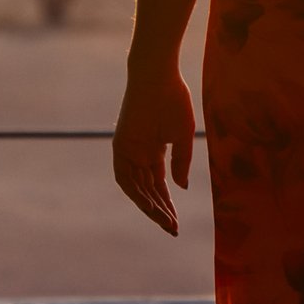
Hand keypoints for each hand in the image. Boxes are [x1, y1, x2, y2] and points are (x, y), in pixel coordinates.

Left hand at [112, 63, 195, 234]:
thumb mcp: (182, 135)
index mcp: (153, 150)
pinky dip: (136, 193)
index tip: (176, 222)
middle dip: (159, 210)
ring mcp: (128, 149)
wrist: (158, 75)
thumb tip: (180, 188)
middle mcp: (137, 153)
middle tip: (172, 229)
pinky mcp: (121, 145)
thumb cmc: (173, 99)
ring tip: (166, 222)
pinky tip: (151, 207)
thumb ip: (181, 162)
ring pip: (137, 187)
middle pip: (147, 190)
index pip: (158, 185)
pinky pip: (125, 176)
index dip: (167, 204)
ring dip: (150, 206)